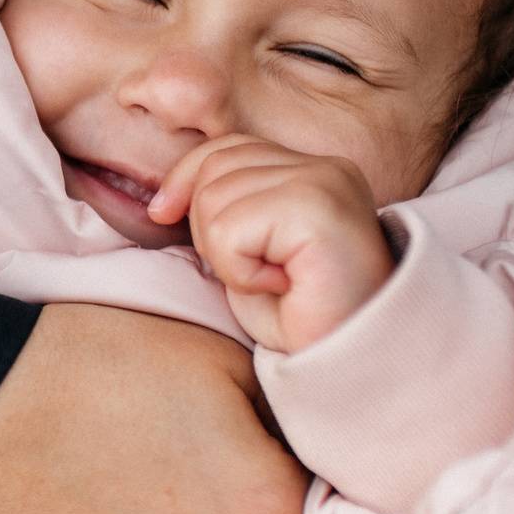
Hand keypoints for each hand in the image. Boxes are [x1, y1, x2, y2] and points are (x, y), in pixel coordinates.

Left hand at [150, 135, 392, 353]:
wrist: (350, 365)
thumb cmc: (302, 318)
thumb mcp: (249, 256)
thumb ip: (222, 211)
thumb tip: (164, 199)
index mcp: (312, 171)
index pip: (226, 148)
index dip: (185, 178)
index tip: (162, 215)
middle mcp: (325, 167)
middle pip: (215, 168)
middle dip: (210, 229)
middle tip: (257, 271)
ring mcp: (325, 182)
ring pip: (215, 198)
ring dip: (227, 257)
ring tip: (274, 280)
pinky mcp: (317, 208)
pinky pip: (230, 229)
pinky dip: (239, 271)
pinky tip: (280, 285)